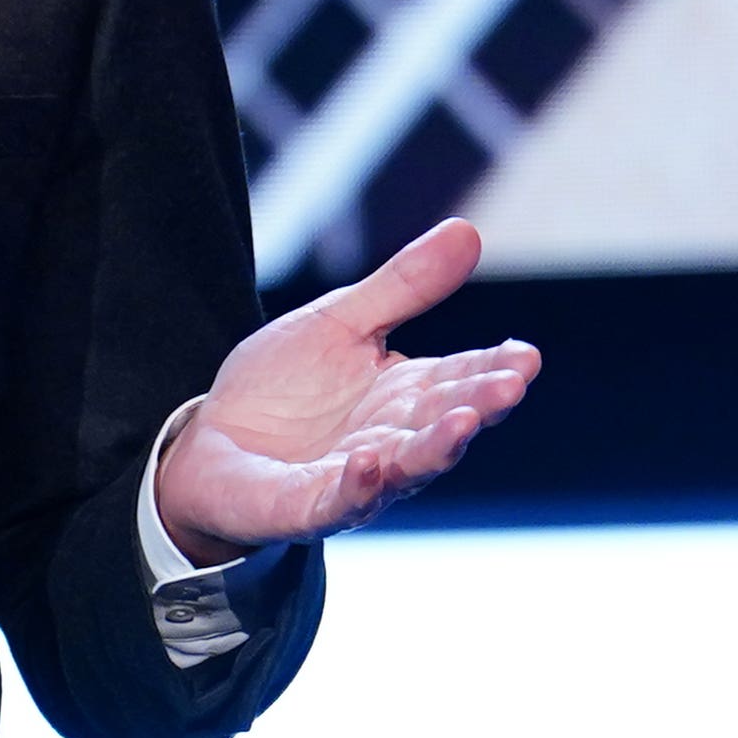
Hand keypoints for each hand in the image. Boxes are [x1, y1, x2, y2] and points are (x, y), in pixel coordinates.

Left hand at [153, 217, 541, 564]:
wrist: (211, 444)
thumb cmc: (283, 388)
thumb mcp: (340, 322)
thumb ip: (402, 287)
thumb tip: (468, 229)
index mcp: (405, 394)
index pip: (461, 379)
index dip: (495, 369)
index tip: (527, 357)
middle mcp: (391, 440)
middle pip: (443, 423)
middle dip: (479, 405)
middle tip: (511, 385)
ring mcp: (353, 479)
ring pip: (405, 468)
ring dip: (436, 449)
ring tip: (464, 423)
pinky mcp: (305, 507)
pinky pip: (337, 502)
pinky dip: (357, 486)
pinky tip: (370, 461)